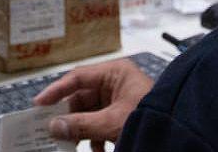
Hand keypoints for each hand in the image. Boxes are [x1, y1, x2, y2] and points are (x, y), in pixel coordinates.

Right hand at [32, 59, 153, 151]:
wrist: (178, 134)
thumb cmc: (153, 118)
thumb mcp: (111, 123)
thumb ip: (80, 125)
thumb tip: (54, 126)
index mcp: (115, 73)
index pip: (78, 77)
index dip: (56, 91)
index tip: (39, 104)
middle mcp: (116, 83)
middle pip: (82, 98)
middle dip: (70, 118)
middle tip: (52, 131)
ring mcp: (120, 100)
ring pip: (90, 114)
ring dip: (82, 132)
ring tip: (73, 145)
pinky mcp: (123, 116)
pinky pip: (101, 125)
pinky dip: (95, 138)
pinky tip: (95, 150)